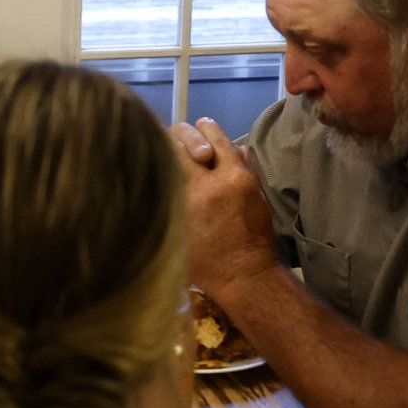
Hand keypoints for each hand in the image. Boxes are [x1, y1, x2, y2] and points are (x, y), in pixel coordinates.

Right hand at [172, 119, 277, 298]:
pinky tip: (219, 162)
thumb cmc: (203, 263)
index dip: (161, 140)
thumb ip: (165, 198)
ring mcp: (241, 177)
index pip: (173, 145)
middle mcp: (219, 176)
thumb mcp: (173, 231)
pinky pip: (240, 152)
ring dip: (208, 137)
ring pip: (223, 138)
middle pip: (198, 132)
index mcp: (194, 190)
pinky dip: (228, 151)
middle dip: (186, 134)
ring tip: (199, 148)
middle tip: (181, 147)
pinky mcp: (255, 182)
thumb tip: (152, 173)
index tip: (155, 147)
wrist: (246, 276)